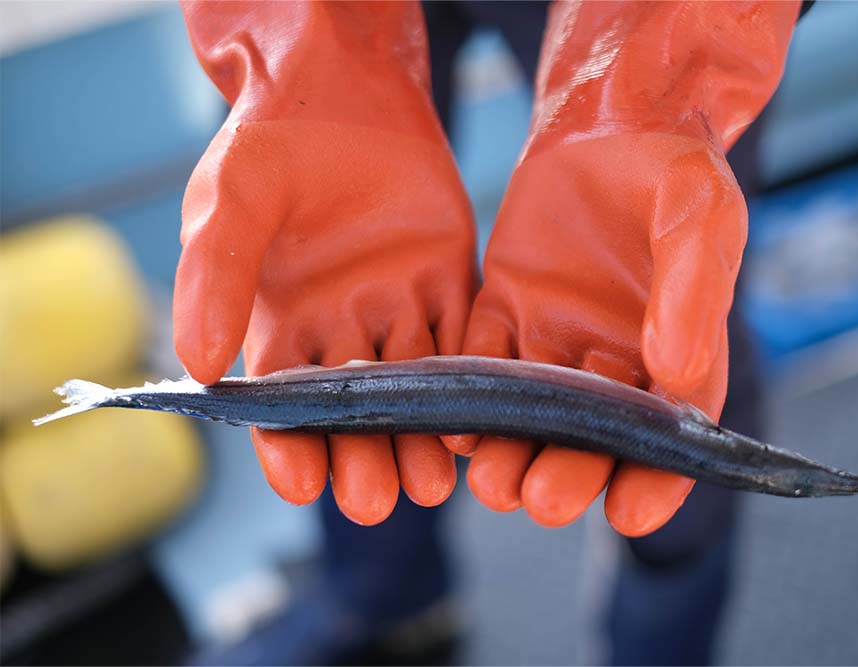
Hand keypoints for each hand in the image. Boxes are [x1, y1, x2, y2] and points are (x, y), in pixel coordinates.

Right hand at [173, 2, 475, 523]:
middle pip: (354, 411)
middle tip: (375, 498)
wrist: (342, 87)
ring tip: (431, 484)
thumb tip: (200, 367)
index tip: (301, 483)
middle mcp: (341, 331)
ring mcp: (398, 308)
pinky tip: (479, 413)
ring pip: (413, 388)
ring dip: (421, 436)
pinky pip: (461, 334)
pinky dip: (470, 375)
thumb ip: (216, 275)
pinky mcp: (448, 281)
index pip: (281, 403)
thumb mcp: (231, 200)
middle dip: (363, 456)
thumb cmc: (271, 141)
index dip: (288, 445)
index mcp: (279, 325)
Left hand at [446, 1, 798, 536]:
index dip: (653, 480)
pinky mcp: (504, 310)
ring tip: (493, 482)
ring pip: (532, 414)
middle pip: (590, 438)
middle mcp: (613, 361)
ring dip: (512, 451)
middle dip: (569, 474)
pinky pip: (482, 361)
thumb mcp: (700, 217)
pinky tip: (455, 422)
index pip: (669, 435)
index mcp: (678, 352)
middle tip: (542, 498)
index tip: (630, 512)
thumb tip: (674, 371)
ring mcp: (554, 340)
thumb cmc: (674, 167)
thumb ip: (692, 292)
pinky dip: (468, 392)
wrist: (611, 119)